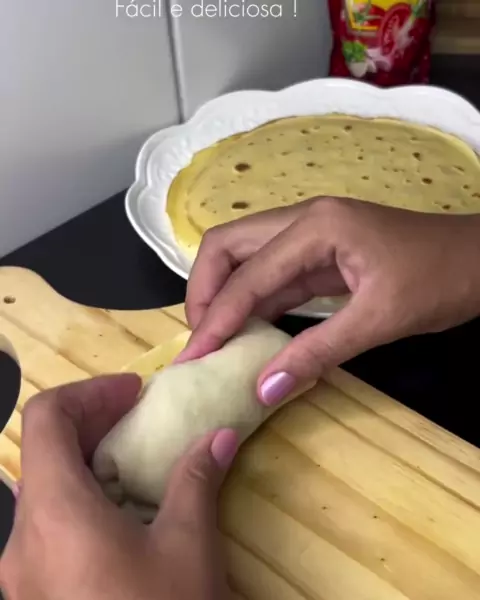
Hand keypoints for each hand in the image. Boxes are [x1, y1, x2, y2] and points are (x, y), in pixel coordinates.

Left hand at [0, 375, 237, 599]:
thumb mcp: (187, 549)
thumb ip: (196, 481)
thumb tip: (217, 437)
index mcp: (54, 513)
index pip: (47, 418)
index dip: (90, 392)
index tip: (135, 394)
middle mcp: (22, 538)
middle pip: (43, 451)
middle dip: (93, 423)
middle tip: (139, 419)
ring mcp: (21, 573)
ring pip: (44, 491)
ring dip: (88, 464)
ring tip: (136, 465)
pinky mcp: (33, 596)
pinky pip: (47, 528)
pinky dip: (81, 501)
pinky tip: (122, 520)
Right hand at [181, 197, 479, 405]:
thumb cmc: (440, 280)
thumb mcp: (380, 319)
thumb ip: (317, 352)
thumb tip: (264, 389)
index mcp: (316, 226)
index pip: (248, 275)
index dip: (217, 319)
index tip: (195, 357)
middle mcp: (303, 220)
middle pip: (228, 245)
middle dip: (204, 292)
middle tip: (200, 339)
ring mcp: (309, 234)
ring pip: (244, 257)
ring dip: (223, 296)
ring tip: (213, 340)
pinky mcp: (319, 253)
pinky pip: (271, 273)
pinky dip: (253, 302)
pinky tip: (246, 331)